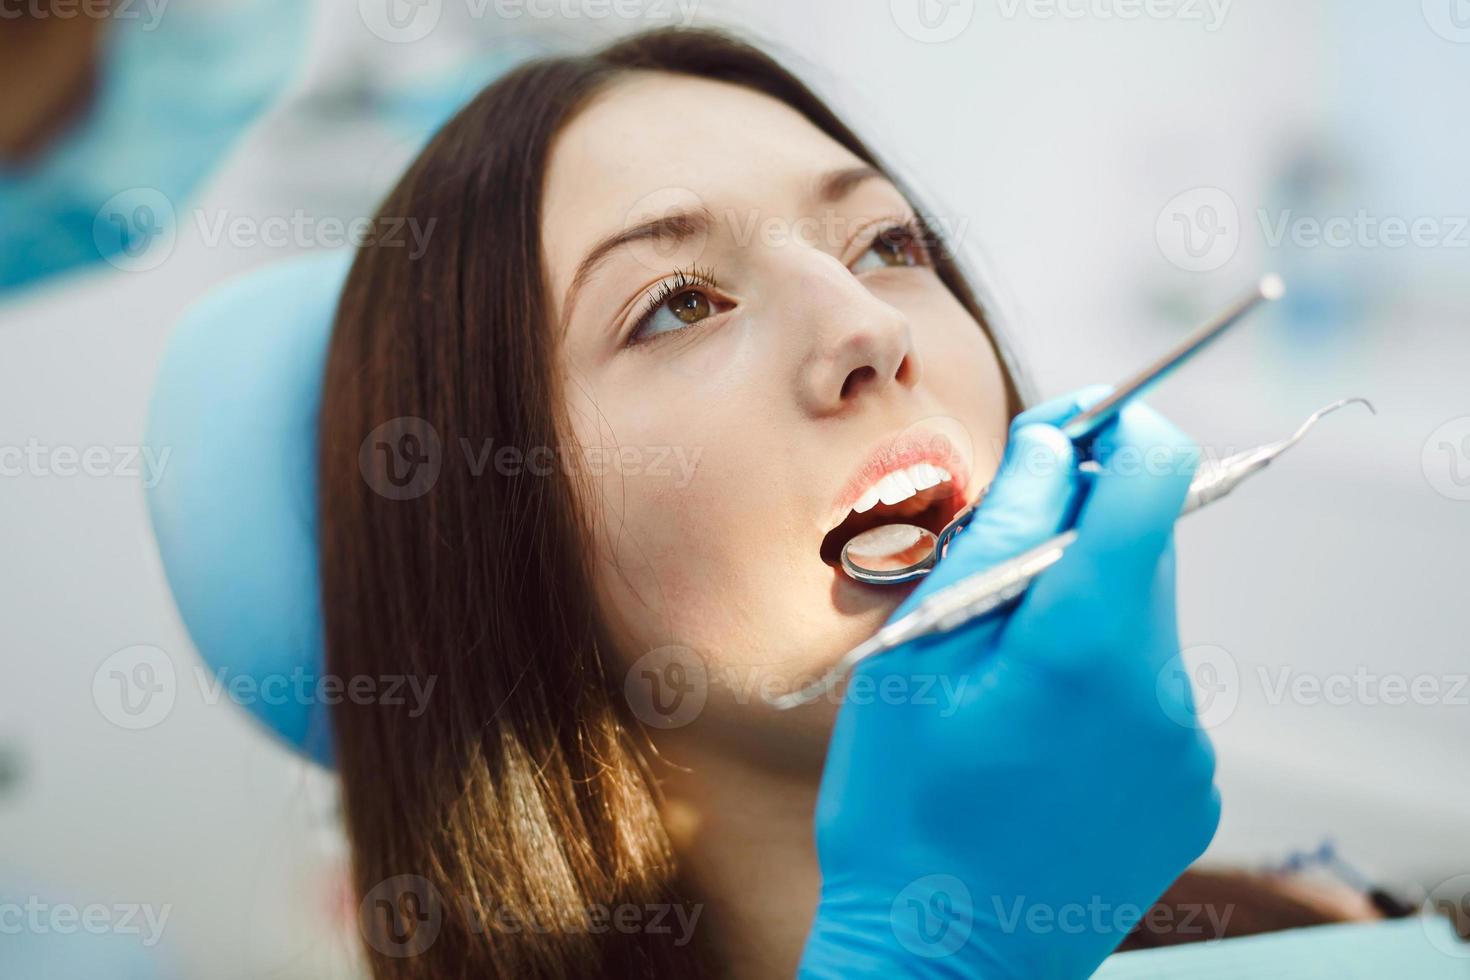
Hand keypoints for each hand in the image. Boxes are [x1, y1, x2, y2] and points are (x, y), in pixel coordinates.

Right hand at [800, 390, 1218, 978]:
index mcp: (1088, 642)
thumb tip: (1052, 445)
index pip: (1153, 475)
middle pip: (1146, 544)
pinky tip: (1035, 731)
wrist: (938, 961)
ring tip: (999, 675)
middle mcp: (1163, 689)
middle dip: (1075, 528)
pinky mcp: (1190, 789)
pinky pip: (1153, 689)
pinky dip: (1102, 675)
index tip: (1065, 434)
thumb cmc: (899, 809)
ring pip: (1145, 617)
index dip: (1114, 431)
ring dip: (1083, 606)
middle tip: (987, 570)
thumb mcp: (915, 655)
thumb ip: (993, 535)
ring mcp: (1186, 747)